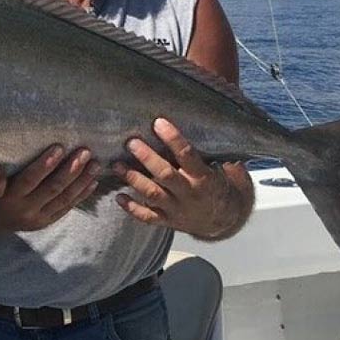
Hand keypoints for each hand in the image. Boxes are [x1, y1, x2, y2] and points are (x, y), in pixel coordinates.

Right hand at [0, 145, 99, 231]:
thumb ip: (8, 166)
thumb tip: (25, 138)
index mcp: (10, 197)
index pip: (30, 179)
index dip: (46, 163)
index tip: (59, 146)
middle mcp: (25, 210)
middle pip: (53, 188)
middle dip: (72, 169)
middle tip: (85, 152)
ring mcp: (37, 219)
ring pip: (64, 199)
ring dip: (82, 180)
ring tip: (95, 164)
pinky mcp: (45, 222)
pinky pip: (66, 208)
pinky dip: (81, 195)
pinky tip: (93, 182)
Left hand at [112, 117, 252, 239]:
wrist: (223, 219)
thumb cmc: (215, 184)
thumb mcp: (217, 168)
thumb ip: (202, 152)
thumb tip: (191, 118)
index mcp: (204, 177)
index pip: (188, 155)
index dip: (173, 139)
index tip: (158, 122)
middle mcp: (189, 193)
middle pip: (166, 175)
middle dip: (147, 158)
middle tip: (131, 143)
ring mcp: (177, 209)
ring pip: (153, 194)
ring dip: (133, 179)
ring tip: (116, 165)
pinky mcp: (168, 221)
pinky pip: (148, 217)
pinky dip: (132, 208)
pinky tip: (118, 197)